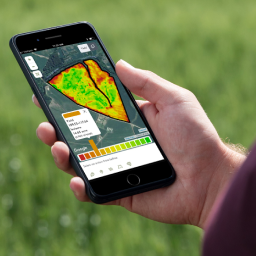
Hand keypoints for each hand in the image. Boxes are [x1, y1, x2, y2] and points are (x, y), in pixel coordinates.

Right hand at [34, 60, 245, 228]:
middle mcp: (117, 142)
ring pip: (77, 162)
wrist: (212, 179)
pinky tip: (77, 180)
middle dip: (55, 126)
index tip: (46, 88)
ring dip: (60, 153)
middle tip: (44, 120)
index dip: (68, 99)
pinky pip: (93, 192)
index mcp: (128, 119)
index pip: (92, 107)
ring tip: (56, 145)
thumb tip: (118, 63)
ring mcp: (115, 167)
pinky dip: (80, 188)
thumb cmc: (197, 137)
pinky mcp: (118, 193)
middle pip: (77, 134)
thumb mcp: (174, 99)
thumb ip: (146, 82)